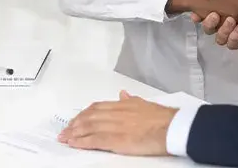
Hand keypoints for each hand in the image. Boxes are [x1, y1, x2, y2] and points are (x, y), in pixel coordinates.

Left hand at [58, 91, 175, 155]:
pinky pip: (94, 140)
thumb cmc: (163, 118)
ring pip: (88, 128)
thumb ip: (131, 100)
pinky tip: (74, 143)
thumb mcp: (145, 103)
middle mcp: (116, 113)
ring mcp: (115, 126)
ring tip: (65, 138)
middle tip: (65, 130)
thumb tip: (123, 94)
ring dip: (74, 133)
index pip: (97, 107)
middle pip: (89, 117)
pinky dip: (82, 142)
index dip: (84, 114)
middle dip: (75, 124)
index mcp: (122, 105)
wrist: (172, 127)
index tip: (77, 119)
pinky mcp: (117, 140)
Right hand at [191, 0, 237, 50]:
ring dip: (226, 34)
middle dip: (212, 26)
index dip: (202, 19)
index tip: (199, 15)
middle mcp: (231, 23)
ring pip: (225, 42)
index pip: (209, 19)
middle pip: (213, 31)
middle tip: (218, 17)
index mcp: (226, 10)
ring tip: (236, 25)